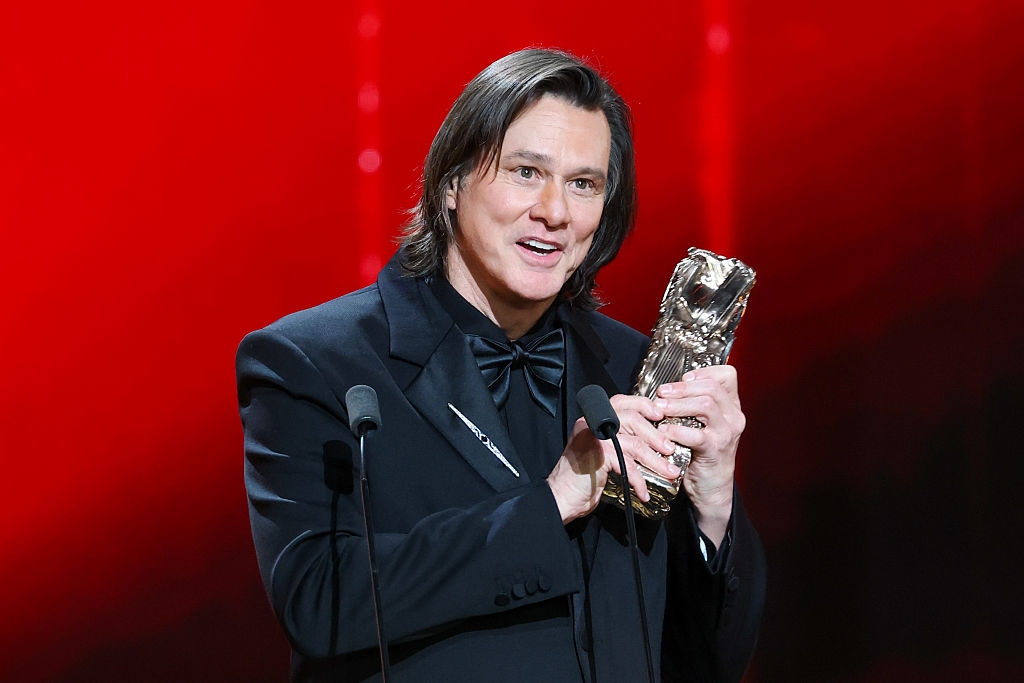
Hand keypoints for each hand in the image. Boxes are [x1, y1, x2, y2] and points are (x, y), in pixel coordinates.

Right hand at [547, 394, 683, 523]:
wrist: (561, 497)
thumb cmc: (582, 477)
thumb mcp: (602, 452)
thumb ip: (619, 439)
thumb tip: (652, 438)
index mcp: (593, 418)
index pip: (622, 401)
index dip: (644, 405)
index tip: (660, 415)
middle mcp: (591, 423)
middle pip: (633, 419)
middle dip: (656, 435)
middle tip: (670, 449)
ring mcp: (593, 437)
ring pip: (634, 443)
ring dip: (655, 460)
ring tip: (669, 471)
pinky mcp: (597, 455)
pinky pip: (627, 464)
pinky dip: (638, 480)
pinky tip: (643, 492)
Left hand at [654, 365, 744, 545]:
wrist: (712, 486)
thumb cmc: (703, 452)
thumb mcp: (704, 424)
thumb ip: (694, 405)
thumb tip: (669, 387)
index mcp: (731, 406)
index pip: (726, 376)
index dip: (703, 372)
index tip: (683, 378)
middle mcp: (733, 416)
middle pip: (711, 388)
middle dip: (682, 388)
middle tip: (661, 392)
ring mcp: (726, 433)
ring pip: (705, 405)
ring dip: (678, 404)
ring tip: (660, 408)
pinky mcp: (715, 450)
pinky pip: (696, 434)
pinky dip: (677, 430)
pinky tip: (664, 430)